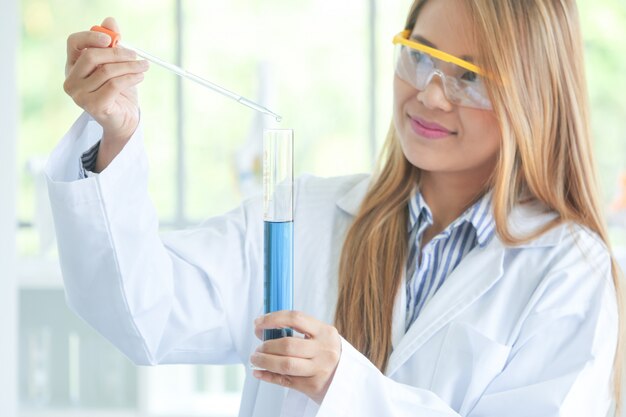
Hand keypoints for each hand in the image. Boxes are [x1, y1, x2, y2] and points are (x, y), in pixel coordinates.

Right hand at [63, 17, 148, 169]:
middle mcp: (71, 79)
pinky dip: (131, 78)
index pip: (74, 42)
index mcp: (73, 64)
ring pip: (107, 71)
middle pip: (92, 56)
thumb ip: (112, 44)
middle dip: (118, 53)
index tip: (112, 38)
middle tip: (136, 55)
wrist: (124, 119)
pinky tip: (140, 77)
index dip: (91, 37)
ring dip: (130, 66)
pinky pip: (114, 85)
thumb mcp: (116, 65)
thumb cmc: (118, 90)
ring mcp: (79, 95)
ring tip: (143, 67)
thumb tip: (110, 21)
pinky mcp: (93, 106)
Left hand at [251, 311, 341, 403]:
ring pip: (285, 364)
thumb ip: (299, 331)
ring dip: (265, 361)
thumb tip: (264, 328)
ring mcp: (319, 369)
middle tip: (258, 348)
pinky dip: (268, 376)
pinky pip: (285, 380)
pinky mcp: (313, 385)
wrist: (348, 379)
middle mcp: (324, 349)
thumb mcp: (321, 337)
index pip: (295, 318)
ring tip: (256, 359)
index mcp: (325, 332)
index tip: (258, 323)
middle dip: (266, 346)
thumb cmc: (327, 354)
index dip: (273, 319)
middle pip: (287, 345)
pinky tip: (259, 372)